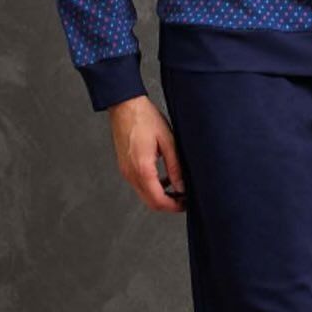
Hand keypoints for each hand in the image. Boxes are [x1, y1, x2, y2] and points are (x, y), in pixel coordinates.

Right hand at [107, 95, 186, 211]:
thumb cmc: (145, 118)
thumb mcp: (168, 141)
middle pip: (150, 202)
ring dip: (160, 196)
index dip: (174, 206)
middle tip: (184, 199)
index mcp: (142, 169)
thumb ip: (175, 167)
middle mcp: (130, 174)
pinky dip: (152, 186)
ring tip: (178, 188)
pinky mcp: (125, 166)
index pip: (158, 200)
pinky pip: (139, 184)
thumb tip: (182, 186)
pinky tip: (164, 178)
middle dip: (168, 204)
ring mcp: (125, 171)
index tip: (186, 203)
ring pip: (144, 195)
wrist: (124, 106)